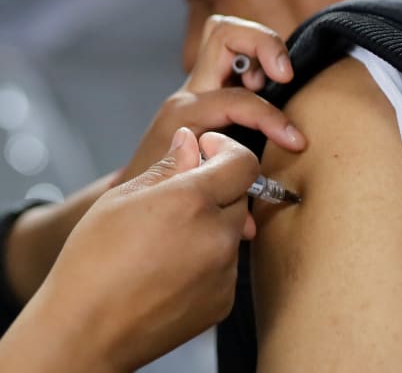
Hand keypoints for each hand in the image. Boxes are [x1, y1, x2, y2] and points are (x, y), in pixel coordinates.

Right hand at [0, 128, 258, 372]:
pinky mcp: (223, 300)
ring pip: (232, 230)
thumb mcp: (123, 197)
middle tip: (179, 198)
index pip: (244, 162)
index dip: (228, 149)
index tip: (208, 151)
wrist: (86, 331)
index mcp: (191, 202)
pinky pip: (227, 263)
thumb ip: (168, 165)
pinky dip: (209, 256)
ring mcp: (223, 273)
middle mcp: (217, 237)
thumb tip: (190, 142)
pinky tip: (174, 265)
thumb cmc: (93, 263)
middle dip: (216, 187)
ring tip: (169, 238)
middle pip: (240, 195)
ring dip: (211, 223)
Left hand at [120, 15, 305, 181]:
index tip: (295, 141)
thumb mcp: (192, 190)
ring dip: (260, 46)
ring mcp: (196, 85)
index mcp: (184, 114)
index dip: (272, 119)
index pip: (236, 100)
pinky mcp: (206, 88)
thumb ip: (222, 188)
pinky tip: (268, 84)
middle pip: (223, 34)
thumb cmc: (160, 188)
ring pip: (226, 34)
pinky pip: (231, 54)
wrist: (138, 183)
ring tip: (278, 77)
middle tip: (286, 75)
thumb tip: (249, 207)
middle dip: (265, 45)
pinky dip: (256, 57)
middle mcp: (189, 91)